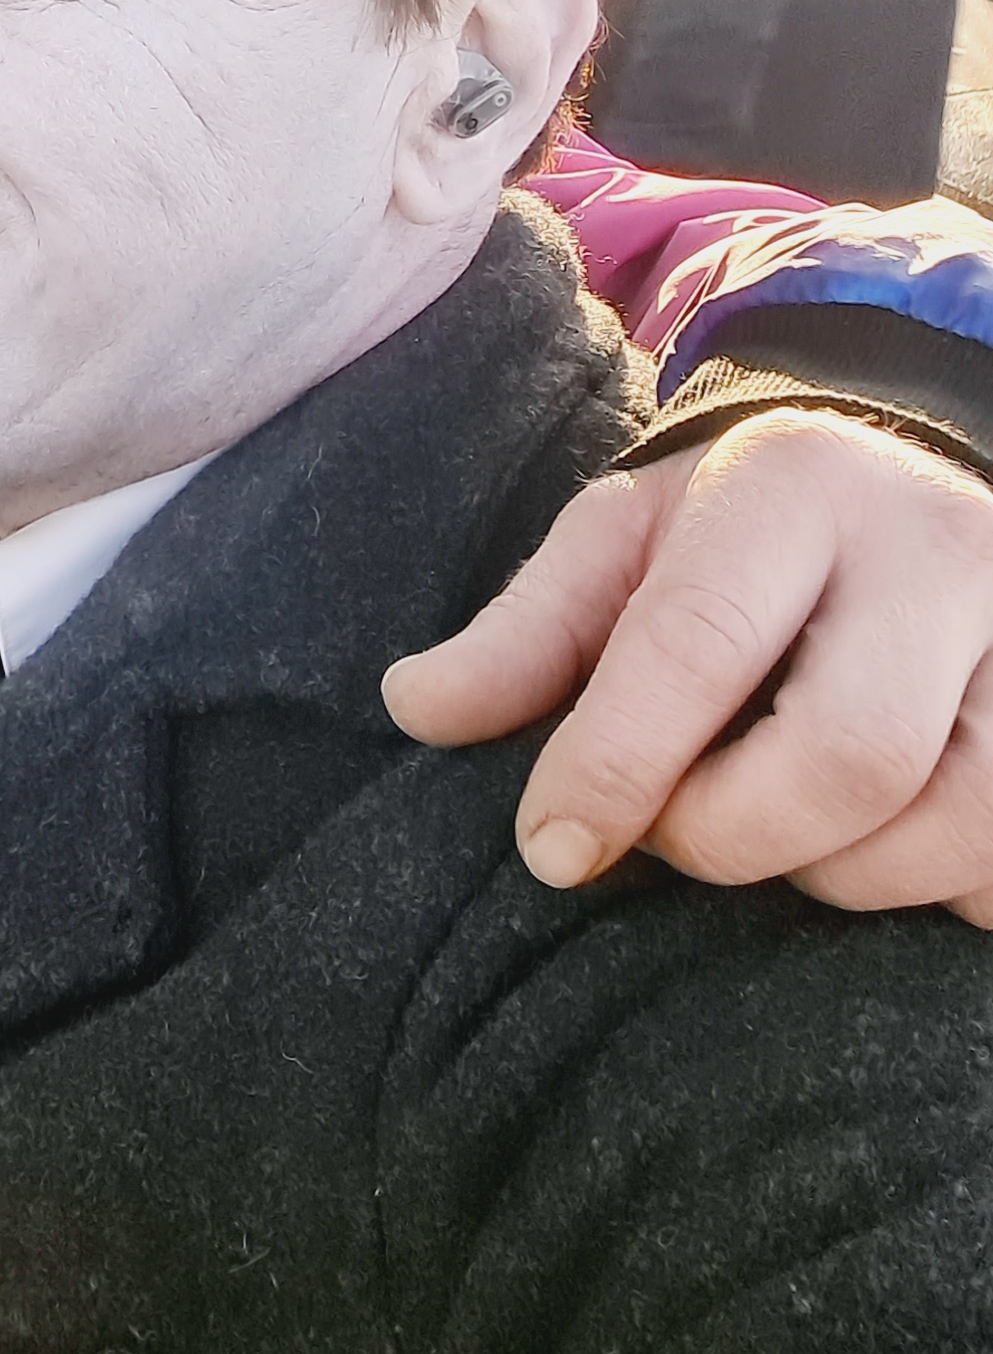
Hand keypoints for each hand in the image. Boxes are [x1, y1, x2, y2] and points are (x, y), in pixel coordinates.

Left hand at [381, 409, 992, 923]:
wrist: (907, 462)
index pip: (698, 644)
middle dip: (735, 836)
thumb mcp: (619, 539)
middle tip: (674, 833)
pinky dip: (943, 891)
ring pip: (956, 826)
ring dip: (840, 877)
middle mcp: (934, 558)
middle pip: (849, 755)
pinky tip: (875, 846)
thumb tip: (415, 709)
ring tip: (775, 832)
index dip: (616, 766)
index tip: (550, 847)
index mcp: (791, 493)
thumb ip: (526, 632)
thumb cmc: (739, 525)